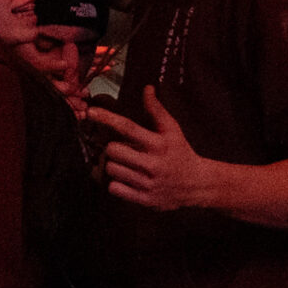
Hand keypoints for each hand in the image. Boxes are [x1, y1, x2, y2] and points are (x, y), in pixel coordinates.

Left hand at [91, 91, 212, 210]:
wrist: (196, 184)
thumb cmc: (180, 153)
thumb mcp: (172, 130)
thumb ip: (157, 110)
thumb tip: (147, 89)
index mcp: (158, 144)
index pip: (128, 127)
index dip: (107, 118)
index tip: (92, 112)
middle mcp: (152, 164)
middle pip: (113, 150)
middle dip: (113, 147)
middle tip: (122, 148)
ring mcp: (147, 183)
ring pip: (112, 169)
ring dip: (115, 165)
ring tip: (127, 164)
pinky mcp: (143, 199)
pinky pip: (114, 188)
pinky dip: (116, 183)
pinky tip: (127, 178)